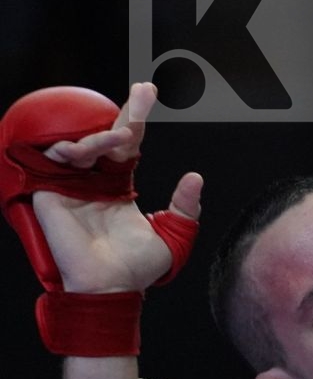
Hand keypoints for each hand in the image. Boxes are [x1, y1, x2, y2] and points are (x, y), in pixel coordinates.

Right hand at [28, 83, 203, 292]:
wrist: (113, 286)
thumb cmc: (138, 268)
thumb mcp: (173, 235)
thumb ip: (185, 207)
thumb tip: (195, 177)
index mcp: (118, 187)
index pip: (127, 146)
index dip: (136, 121)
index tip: (148, 93)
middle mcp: (93, 181)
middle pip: (106, 136)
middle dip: (126, 112)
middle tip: (144, 92)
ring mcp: (71, 185)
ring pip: (83, 144)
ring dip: (106, 135)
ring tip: (127, 136)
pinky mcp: (51, 191)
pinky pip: (55, 158)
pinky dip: (77, 147)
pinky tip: (99, 148)